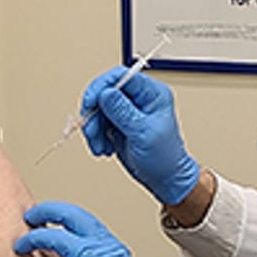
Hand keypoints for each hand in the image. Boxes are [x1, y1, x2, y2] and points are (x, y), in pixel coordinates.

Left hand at [13, 201, 172, 256]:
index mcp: (111, 245)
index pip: (82, 217)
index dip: (60, 212)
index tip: (46, 215)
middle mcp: (102, 247)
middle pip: (66, 214)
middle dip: (43, 211)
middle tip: (29, 217)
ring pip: (52, 236)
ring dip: (32, 240)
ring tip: (20, 246)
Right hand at [80, 68, 199, 205]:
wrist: (165, 180)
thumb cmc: (165, 158)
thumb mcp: (144, 133)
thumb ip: (123, 112)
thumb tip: (106, 92)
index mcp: (152, 94)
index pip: (122, 76)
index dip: (102, 86)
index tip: (91, 102)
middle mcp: (139, 99)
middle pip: (105, 91)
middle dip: (94, 111)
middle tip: (91, 130)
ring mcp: (127, 112)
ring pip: (98, 108)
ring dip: (93, 127)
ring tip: (100, 145)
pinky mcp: (118, 124)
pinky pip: (98, 122)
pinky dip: (95, 135)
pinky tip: (103, 147)